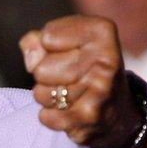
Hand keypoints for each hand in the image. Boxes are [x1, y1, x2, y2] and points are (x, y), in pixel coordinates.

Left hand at [20, 16, 140, 147]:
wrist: (114, 110)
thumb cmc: (80, 68)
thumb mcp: (61, 43)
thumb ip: (36, 41)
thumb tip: (31, 59)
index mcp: (101, 31)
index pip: (47, 37)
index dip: (46, 48)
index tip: (68, 53)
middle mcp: (107, 57)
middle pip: (40, 69)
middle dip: (45, 76)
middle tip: (68, 78)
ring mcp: (101, 88)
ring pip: (41, 94)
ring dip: (48, 97)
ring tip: (70, 94)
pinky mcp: (91, 115)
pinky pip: (46, 116)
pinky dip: (51, 116)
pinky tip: (71, 112)